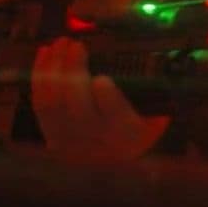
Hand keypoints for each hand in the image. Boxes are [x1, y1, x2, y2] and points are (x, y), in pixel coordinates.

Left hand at [30, 38, 167, 160]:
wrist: (116, 163)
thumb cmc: (142, 126)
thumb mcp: (158, 113)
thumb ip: (159, 90)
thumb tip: (168, 57)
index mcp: (129, 133)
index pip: (117, 118)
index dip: (107, 101)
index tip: (102, 80)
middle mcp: (98, 139)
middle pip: (78, 106)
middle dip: (73, 72)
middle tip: (75, 45)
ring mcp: (70, 139)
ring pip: (53, 102)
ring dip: (53, 68)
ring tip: (59, 43)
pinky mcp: (52, 135)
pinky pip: (40, 104)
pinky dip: (39, 76)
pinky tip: (44, 53)